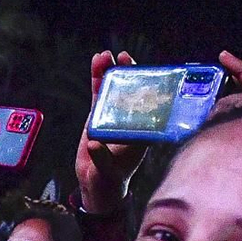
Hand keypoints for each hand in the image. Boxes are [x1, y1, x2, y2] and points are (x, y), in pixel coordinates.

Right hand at [75, 50, 142, 213]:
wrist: (97, 184)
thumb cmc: (110, 179)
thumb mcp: (108, 171)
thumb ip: (102, 159)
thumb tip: (94, 145)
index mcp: (140, 131)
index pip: (147, 103)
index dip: (146, 86)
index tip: (143, 72)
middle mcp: (130, 120)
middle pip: (131, 91)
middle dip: (128, 73)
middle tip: (123, 57)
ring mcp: (114, 115)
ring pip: (114, 89)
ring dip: (109, 72)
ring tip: (104, 56)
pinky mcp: (99, 115)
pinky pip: (99, 94)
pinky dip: (97, 79)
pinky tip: (96, 63)